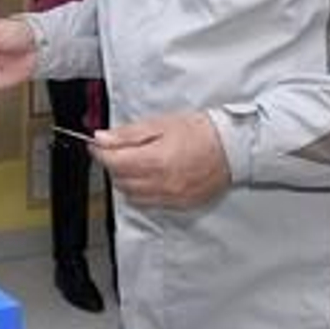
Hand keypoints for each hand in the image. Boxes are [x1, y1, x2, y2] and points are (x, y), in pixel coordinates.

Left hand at [92, 112, 230, 208]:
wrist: (233, 147)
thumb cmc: (200, 132)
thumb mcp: (160, 124)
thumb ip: (128, 134)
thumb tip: (101, 139)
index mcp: (154, 161)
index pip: (112, 162)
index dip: (99, 152)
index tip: (96, 144)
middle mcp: (161, 184)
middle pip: (119, 180)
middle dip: (113, 164)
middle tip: (117, 150)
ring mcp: (171, 197)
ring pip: (131, 195)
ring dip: (125, 179)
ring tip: (134, 162)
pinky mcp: (180, 204)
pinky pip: (149, 203)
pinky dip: (142, 192)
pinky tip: (149, 177)